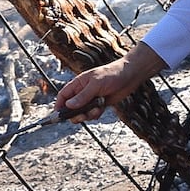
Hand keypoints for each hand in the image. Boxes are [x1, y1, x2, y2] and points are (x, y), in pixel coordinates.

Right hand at [53, 42, 167, 122]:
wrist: (130, 75)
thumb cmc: (112, 74)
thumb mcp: (96, 84)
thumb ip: (83, 96)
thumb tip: (68, 106)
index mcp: (78, 84)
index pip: (63, 96)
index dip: (59, 106)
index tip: (59, 115)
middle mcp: (82, 92)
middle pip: (71, 108)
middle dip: (75, 114)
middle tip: (82, 116)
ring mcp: (91, 99)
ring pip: (82, 113)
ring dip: (87, 114)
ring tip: (96, 109)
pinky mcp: (99, 104)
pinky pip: (92, 114)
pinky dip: (95, 114)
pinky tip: (101, 109)